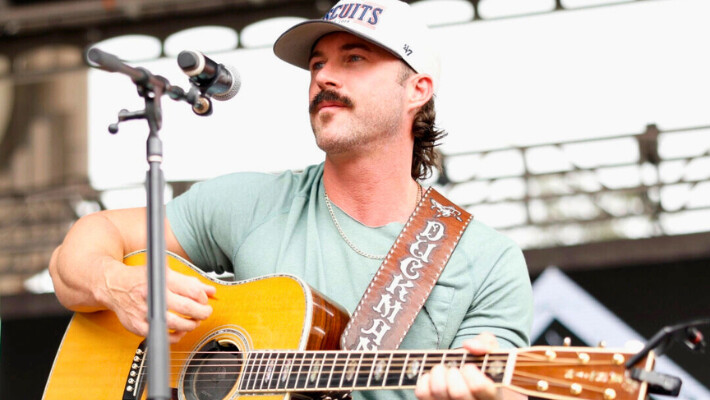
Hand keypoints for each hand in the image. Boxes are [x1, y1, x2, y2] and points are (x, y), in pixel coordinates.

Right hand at [98, 258, 215, 342]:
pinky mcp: (138, 325)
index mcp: (162, 279)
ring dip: (191, 325)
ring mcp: (145, 311)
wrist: (114, 286)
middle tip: (205, 312)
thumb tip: (211, 291)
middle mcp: (153, 295)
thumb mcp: (166, 273)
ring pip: (177, 324)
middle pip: (187, 307)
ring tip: (194, 321)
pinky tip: (179, 330)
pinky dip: (175, 335)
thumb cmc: (142, 278)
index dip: (203, 298)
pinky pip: (162, 336)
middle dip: (202, 312)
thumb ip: (190, 282)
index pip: (192, 291)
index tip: (205, 300)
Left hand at [414, 333, 502, 399]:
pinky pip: (423, 393)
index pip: (478, 386)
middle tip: (454, 369)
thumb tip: (469, 345)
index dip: (470, 372)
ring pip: (439, 392)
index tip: (468, 366)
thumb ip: (486, 344)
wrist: (466, 381)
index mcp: (492, 395)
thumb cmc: (481, 368)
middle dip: (453, 372)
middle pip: (458, 392)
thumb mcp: (491, 353)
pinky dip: (424, 380)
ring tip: (443, 370)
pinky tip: (432, 377)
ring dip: (438, 373)